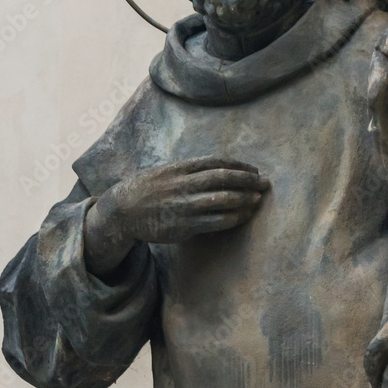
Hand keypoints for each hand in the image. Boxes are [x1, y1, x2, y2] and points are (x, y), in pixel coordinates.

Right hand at [84, 156, 268, 277]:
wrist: (123, 210)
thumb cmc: (147, 188)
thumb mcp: (166, 170)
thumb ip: (190, 169)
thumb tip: (218, 167)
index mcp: (180, 168)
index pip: (216, 162)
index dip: (238, 165)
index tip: (253, 169)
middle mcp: (183, 184)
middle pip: (223, 178)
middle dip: (247, 180)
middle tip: (265, 182)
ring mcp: (184, 205)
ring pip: (222, 200)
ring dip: (244, 200)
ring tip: (258, 200)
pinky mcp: (184, 226)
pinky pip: (215, 222)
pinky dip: (233, 218)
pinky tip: (243, 216)